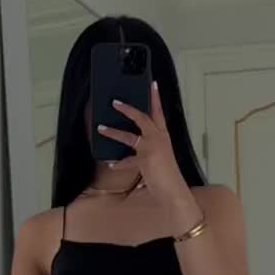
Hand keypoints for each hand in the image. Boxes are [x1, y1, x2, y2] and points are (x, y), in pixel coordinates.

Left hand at [97, 82, 187, 205]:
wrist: (173, 190)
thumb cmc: (167, 174)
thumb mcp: (161, 155)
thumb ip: (150, 145)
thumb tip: (136, 140)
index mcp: (164, 136)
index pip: (159, 112)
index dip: (155, 98)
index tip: (152, 84)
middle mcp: (159, 139)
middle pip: (142, 118)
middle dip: (128, 109)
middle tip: (114, 102)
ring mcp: (152, 149)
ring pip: (129, 136)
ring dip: (113, 132)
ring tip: (100, 128)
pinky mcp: (145, 160)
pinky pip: (126, 161)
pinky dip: (118, 163)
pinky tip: (111, 163)